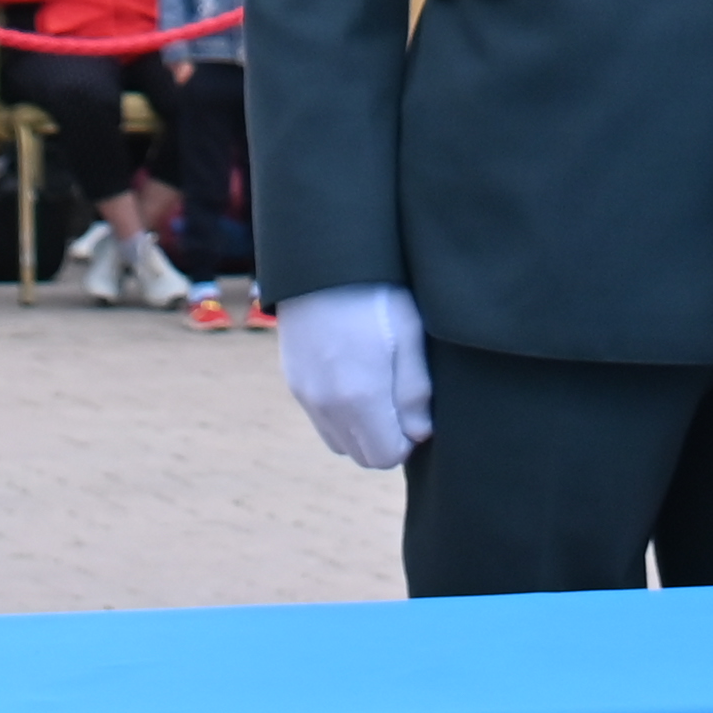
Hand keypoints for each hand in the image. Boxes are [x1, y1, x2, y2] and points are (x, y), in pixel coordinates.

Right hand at [274, 280, 433, 467]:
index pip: (386, 457)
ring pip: (338, 439)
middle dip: (385, 438)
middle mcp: (325, 404)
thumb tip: (419, 433)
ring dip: (361, 428)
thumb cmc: (375, 289)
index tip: (416, 410)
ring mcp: (304, 392)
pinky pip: (320, 417)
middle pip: (361, 455)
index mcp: (359, 397)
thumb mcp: (410, 335)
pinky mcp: (293, 378)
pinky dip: (340, 411)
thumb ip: (415, 392)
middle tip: (401, 397)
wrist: (321, 255)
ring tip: (378, 383)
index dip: (408, 440)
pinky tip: (354, 373)